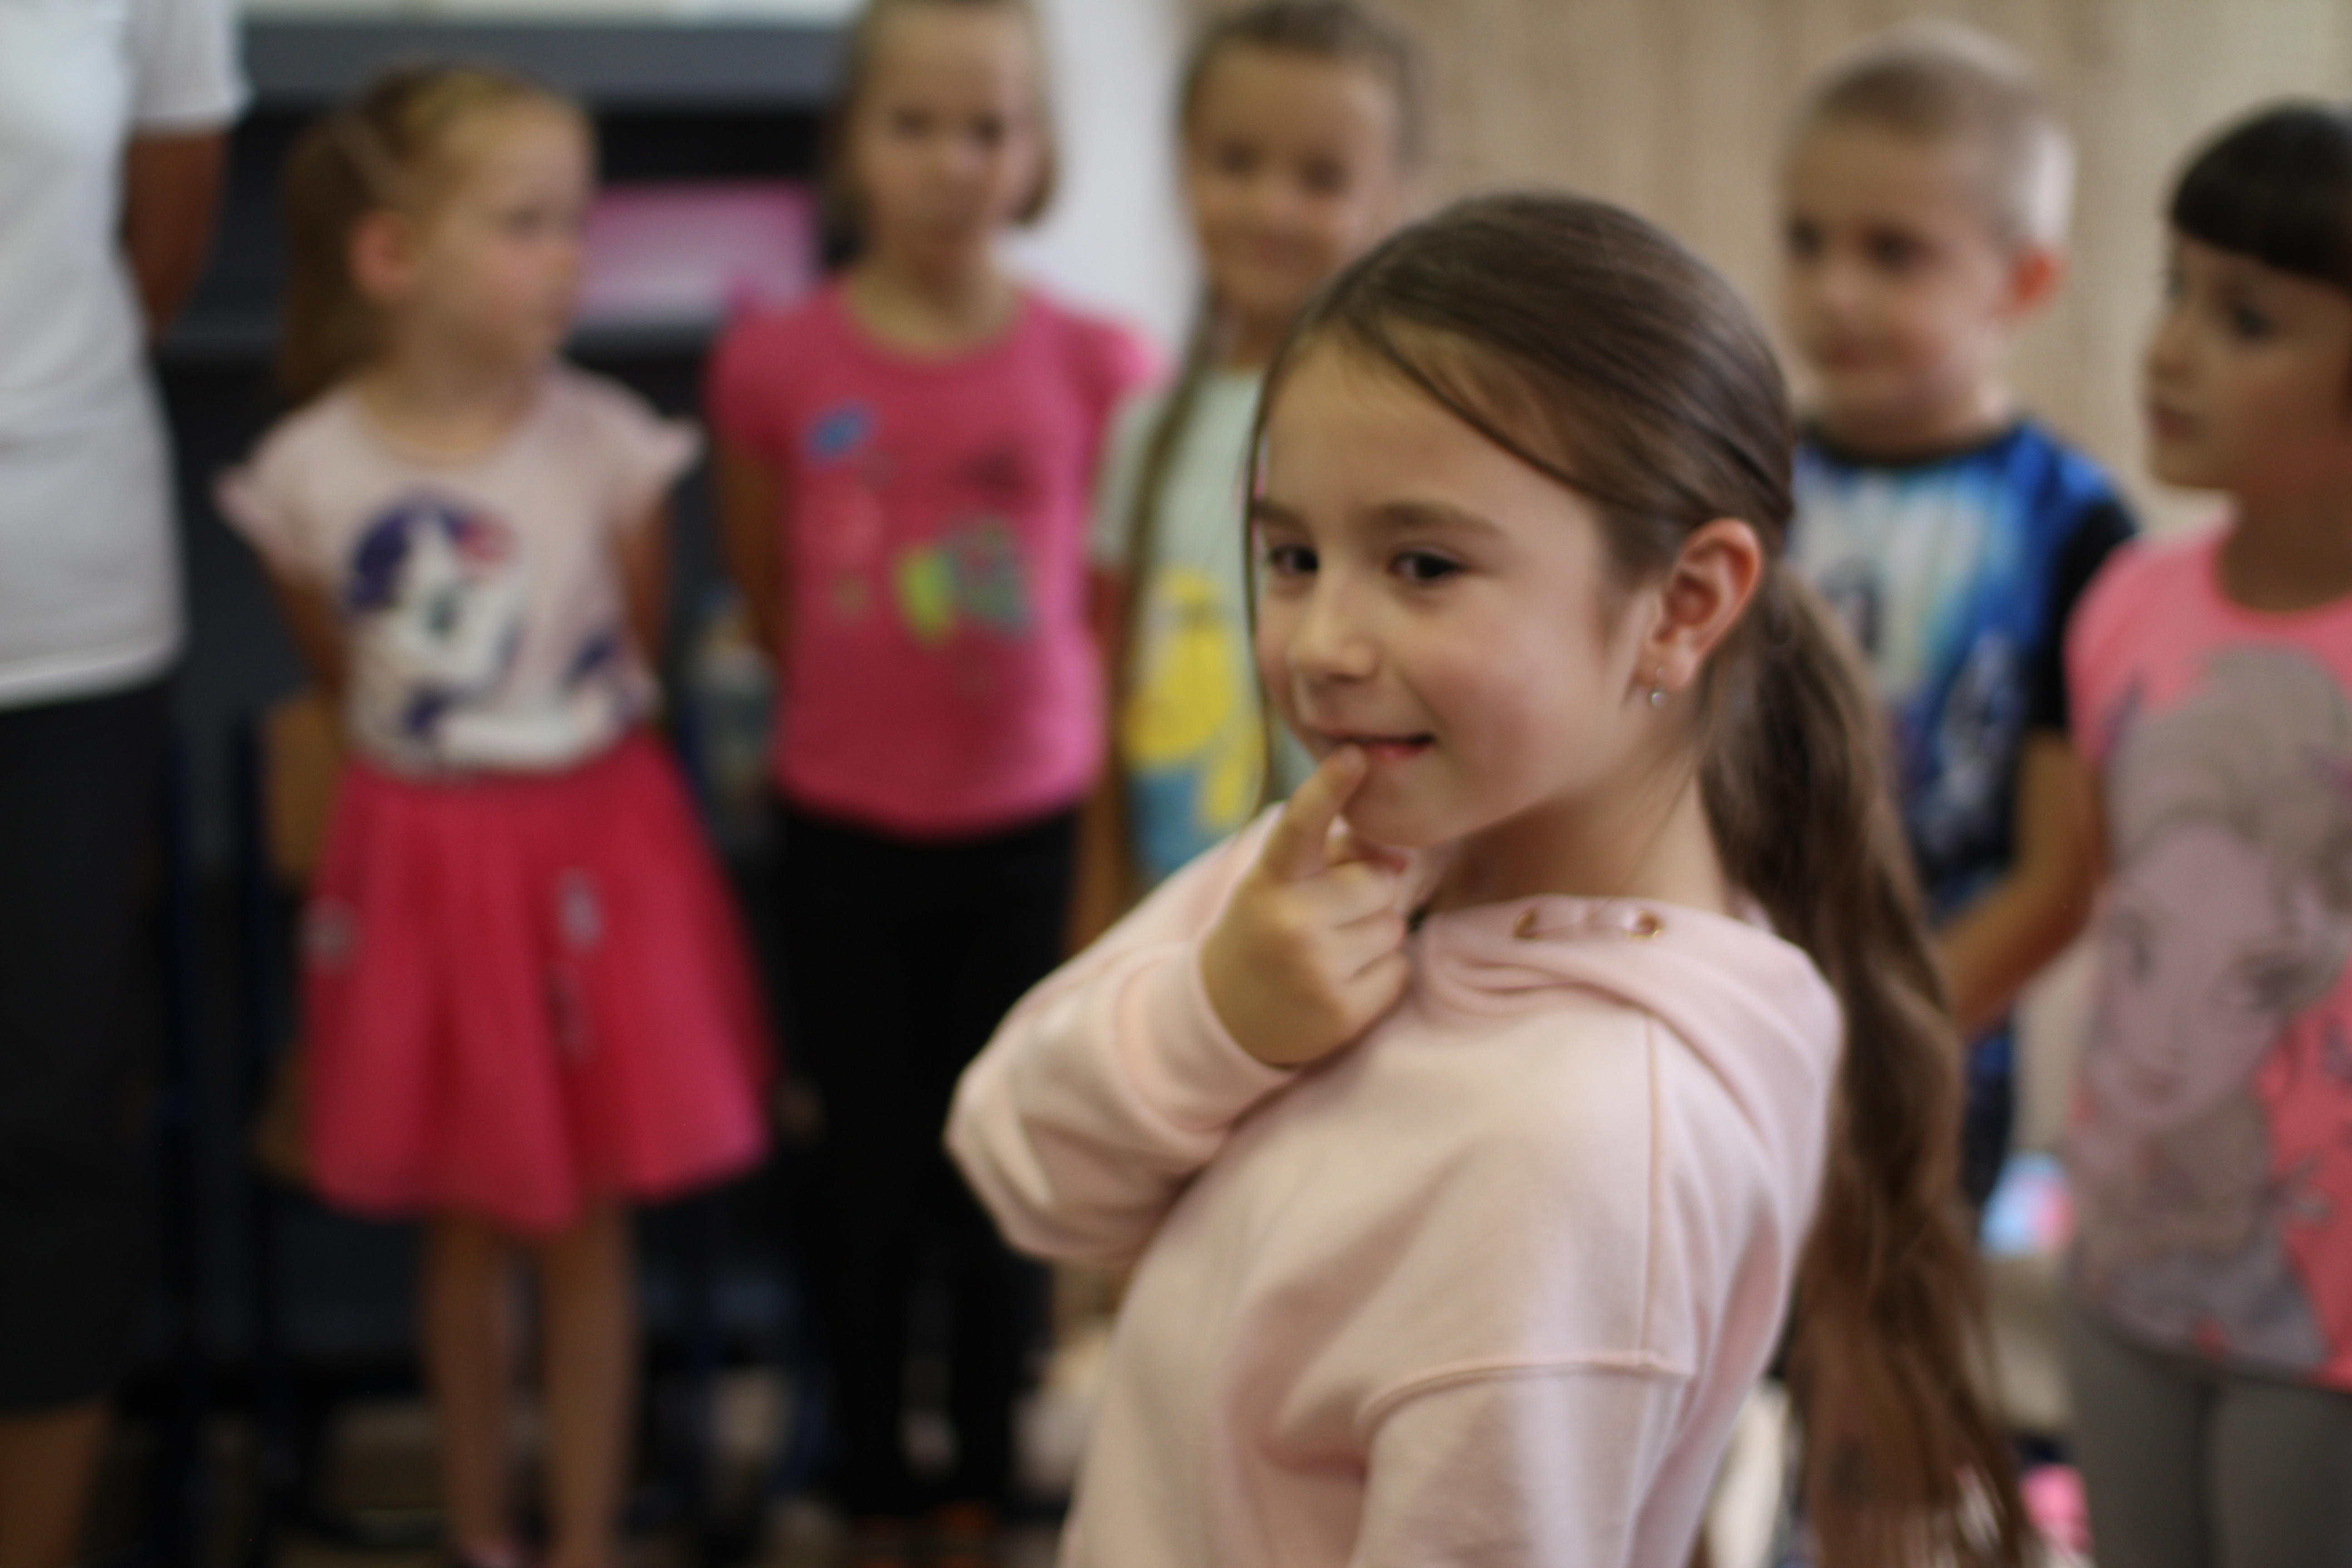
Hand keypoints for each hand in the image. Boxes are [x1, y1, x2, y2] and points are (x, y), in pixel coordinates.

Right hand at [1200, 747, 1412, 1067]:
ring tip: (1331, 951)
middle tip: (1329, 915)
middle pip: (1378, 881)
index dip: (1328, 788)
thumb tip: (1400, 858)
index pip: (1302, 826)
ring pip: (1393, 926)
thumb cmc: (1269, 925)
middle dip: (1367, 893)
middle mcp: (1288, 922)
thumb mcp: (1282, 882)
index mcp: (1270, 879)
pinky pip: (1398, 970)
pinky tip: (1342, 982)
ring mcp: (1315, 970)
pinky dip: (1381, 975)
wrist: (1228, 1013)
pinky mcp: (1342, 1012)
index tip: (1355, 756)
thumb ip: (1335, 854)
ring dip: (1375, 935)